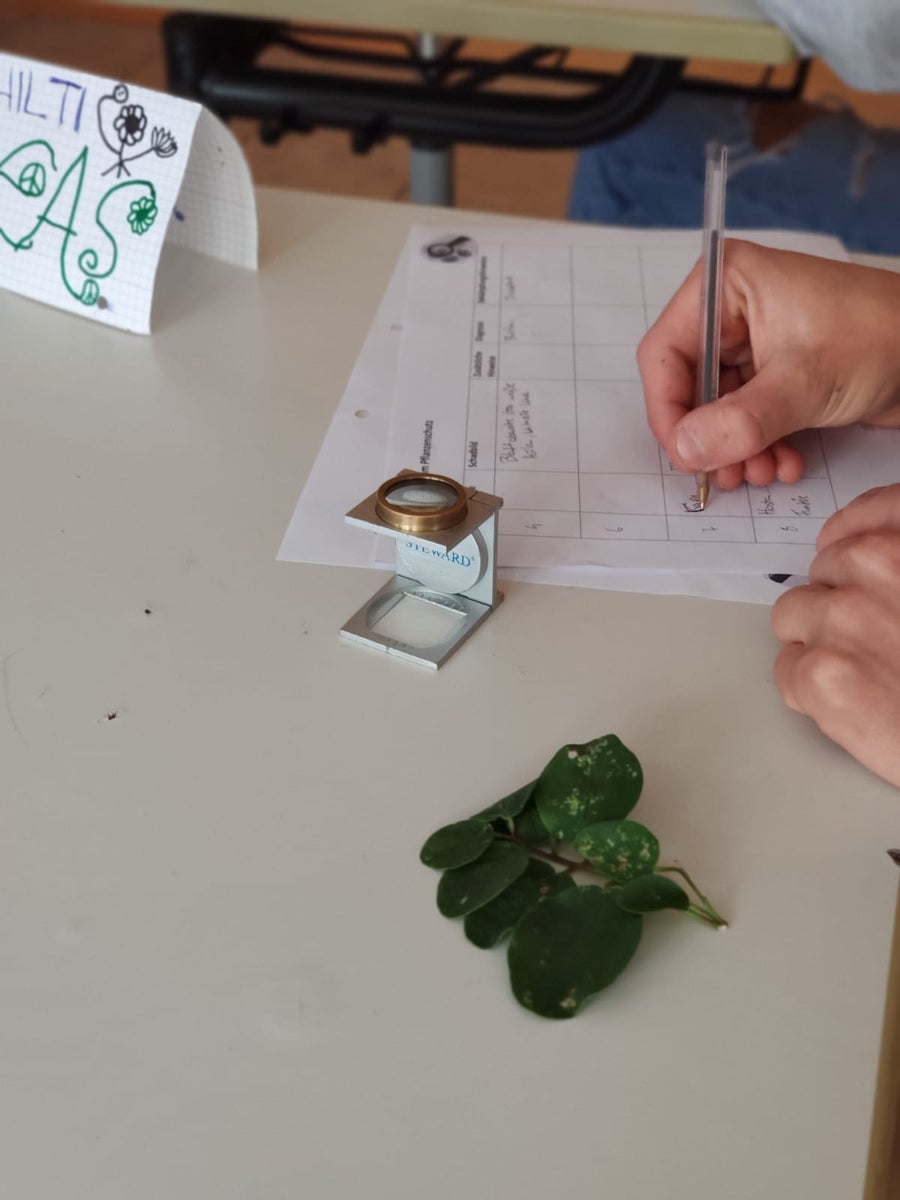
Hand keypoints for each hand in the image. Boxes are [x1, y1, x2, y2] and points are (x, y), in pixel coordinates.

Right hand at [637, 240, 899, 489]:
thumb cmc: (881, 337)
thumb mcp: (802, 384)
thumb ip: (738, 422)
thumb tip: (686, 450)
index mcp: (724, 286)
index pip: (664, 355)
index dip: (669, 411)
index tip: (686, 455)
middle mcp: (731, 310)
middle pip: (688, 387)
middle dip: (709, 437)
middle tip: (727, 474)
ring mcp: (753, 342)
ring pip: (716, 409)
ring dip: (735, 449)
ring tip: (763, 473)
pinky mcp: (775, 370)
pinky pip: (744, 415)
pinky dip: (758, 444)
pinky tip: (784, 462)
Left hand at [771, 485, 899, 787]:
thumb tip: (875, 559)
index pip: (872, 512)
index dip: (856, 535)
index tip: (851, 551)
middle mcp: (877, 564)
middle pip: (825, 568)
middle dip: (840, 599)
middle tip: (878, 639)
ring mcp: (842, 617)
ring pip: (792, 614)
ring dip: (818, 640)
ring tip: (866, 673)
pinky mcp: (817, 673)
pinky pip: (786, 669)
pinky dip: (811, 689)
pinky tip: (856, 705)